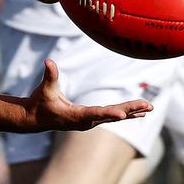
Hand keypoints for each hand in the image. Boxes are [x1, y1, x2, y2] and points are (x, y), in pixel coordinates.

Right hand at [19, 59, 151, 131]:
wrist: (35, 119)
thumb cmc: (39, 103)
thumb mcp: (44, 90)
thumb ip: (49, 76)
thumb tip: (48, 61)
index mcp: (75, 116)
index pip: (95, 113)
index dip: (109, 113)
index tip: (123, 115)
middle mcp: (85, 122)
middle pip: (111, 115)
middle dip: (130, 110)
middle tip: (148, 106)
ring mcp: (89, 122)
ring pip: (114, 116)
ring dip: (132, 112)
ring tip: (148, 108)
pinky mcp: (91, 120)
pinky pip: (111, 116)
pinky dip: (125, 114)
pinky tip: (138, 113)